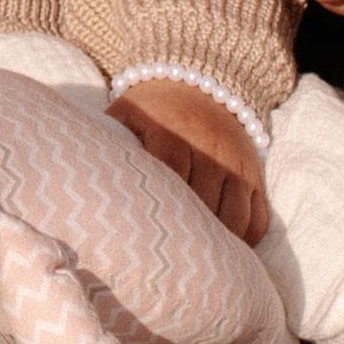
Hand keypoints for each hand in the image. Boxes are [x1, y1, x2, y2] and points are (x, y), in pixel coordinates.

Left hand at [110, 79, 269, 243]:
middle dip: (188, 233)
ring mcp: (237, 162)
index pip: (172, 177)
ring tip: (195, 259)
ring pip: (236, 217)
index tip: (147, 234)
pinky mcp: (255, 173)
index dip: (162, 209)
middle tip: (168, 259)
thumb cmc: (151, 110)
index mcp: (172, 131)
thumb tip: (85, 179)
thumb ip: (111, 141)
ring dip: (220, 242)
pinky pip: (258, 217)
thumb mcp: (126, 114)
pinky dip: (246, 239)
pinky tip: (225, 249)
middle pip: (206, 204)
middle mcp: (211, 146)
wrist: (196, 83)